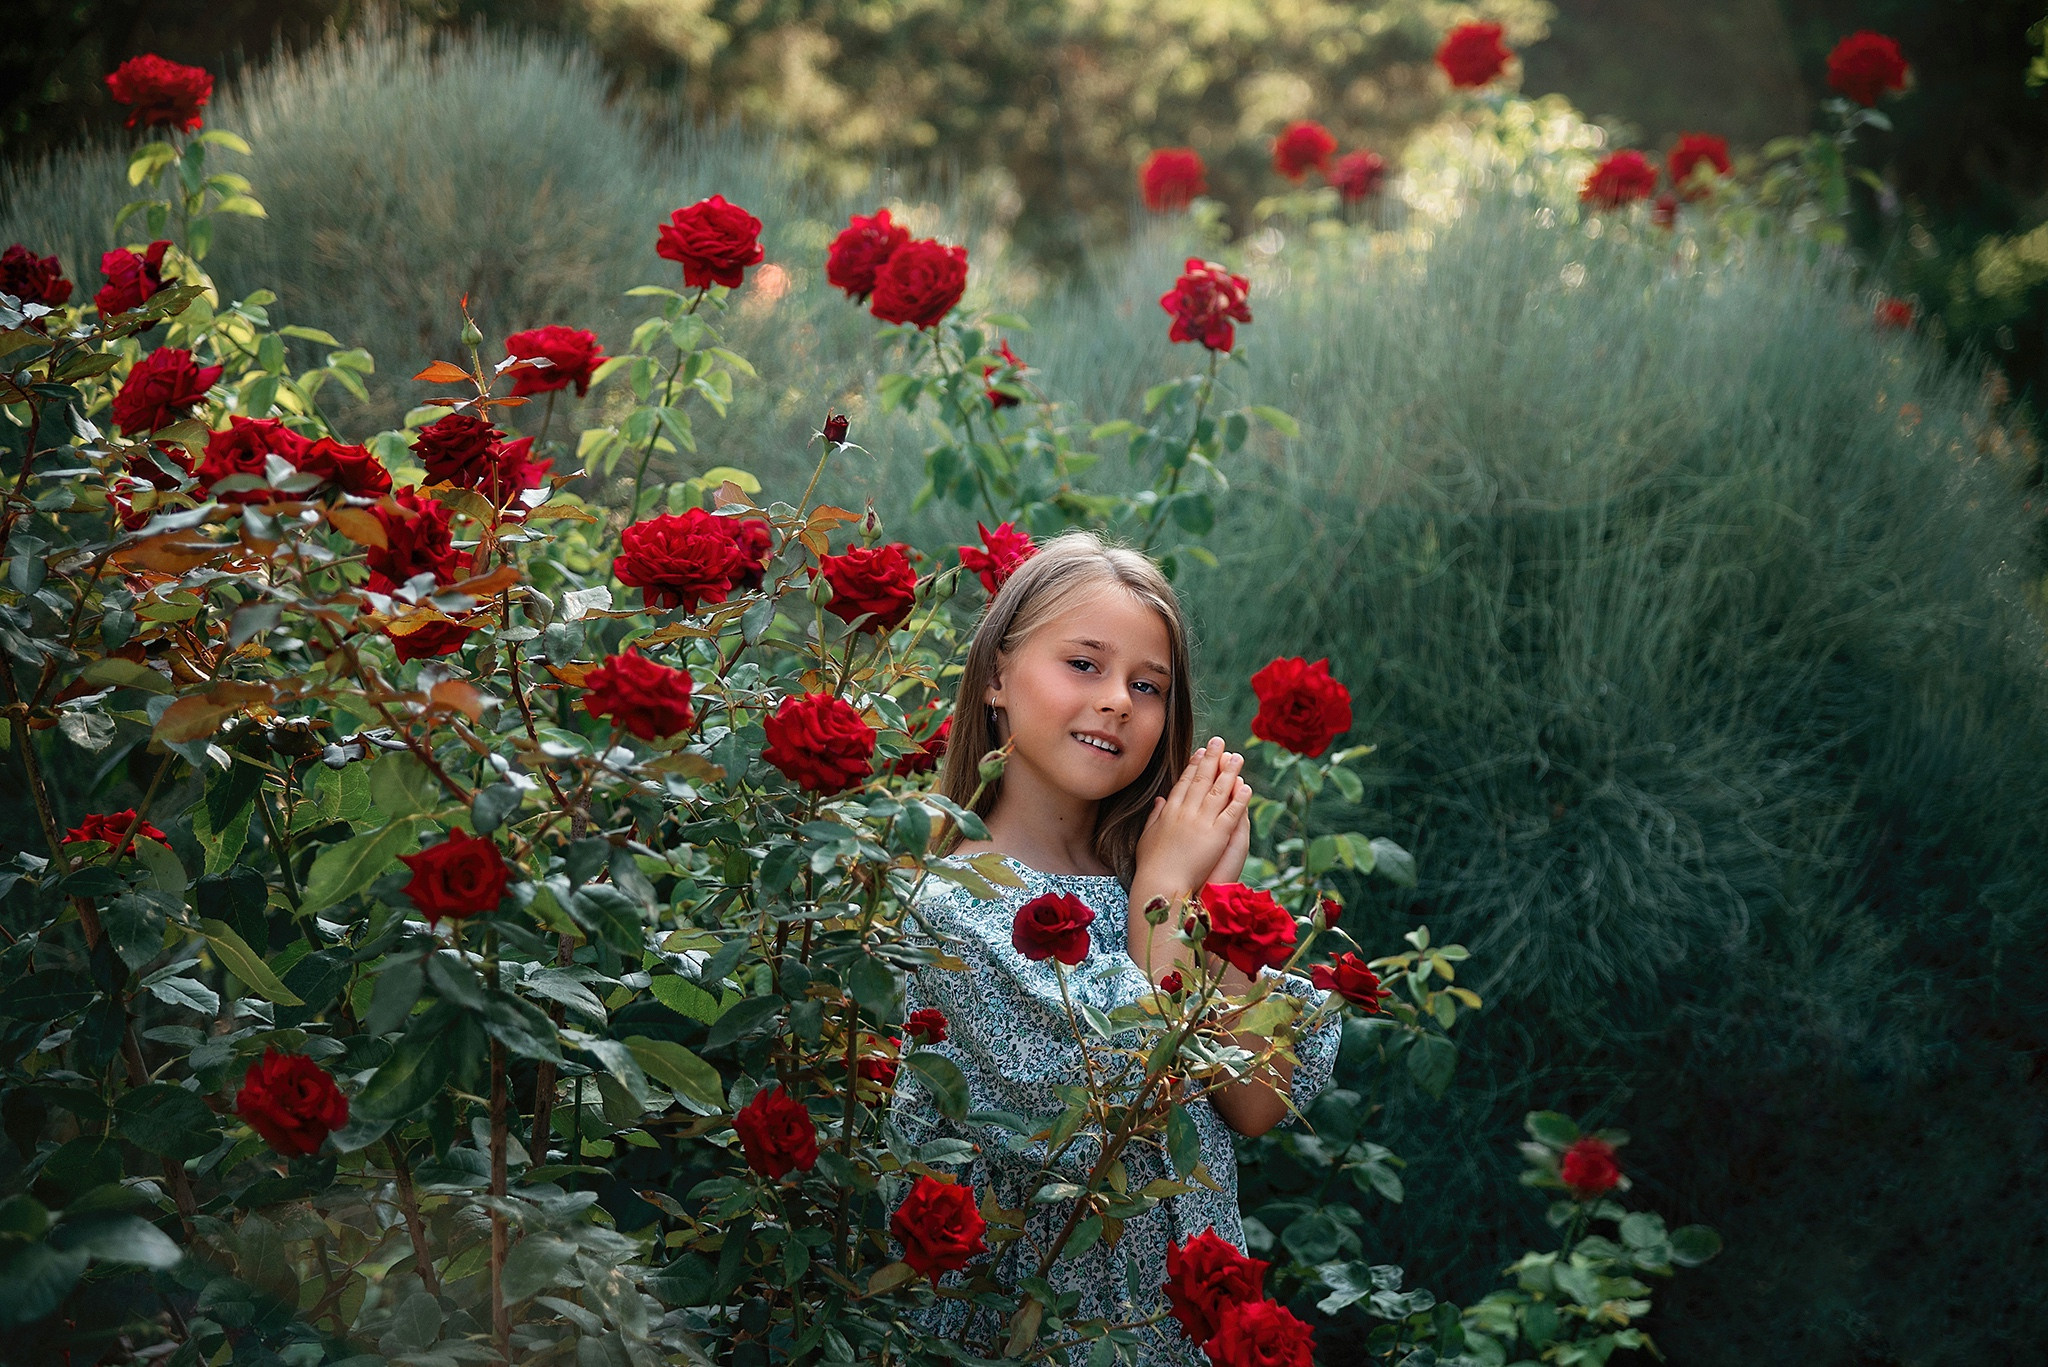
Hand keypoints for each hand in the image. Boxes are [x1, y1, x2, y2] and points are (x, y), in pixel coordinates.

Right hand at [1133, 737, 1252, 903]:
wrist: (1161, 884)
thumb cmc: (1151, 867)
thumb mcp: (1146, 838)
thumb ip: (1154, 816)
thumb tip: (1159, 800)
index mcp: (1169, 812)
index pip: (1184, 782)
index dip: (1194, 765)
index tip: (1200, 751)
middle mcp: (1186, 812)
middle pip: (1202, 780)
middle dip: (1212, 759)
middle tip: (1220, 742)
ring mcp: (1202, 822)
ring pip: (1219, 791)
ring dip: (1230, 772)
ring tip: (1238, 757)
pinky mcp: (1217, 835)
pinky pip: (1232, 812)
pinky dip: (1240, 799)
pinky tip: (1247, 786)